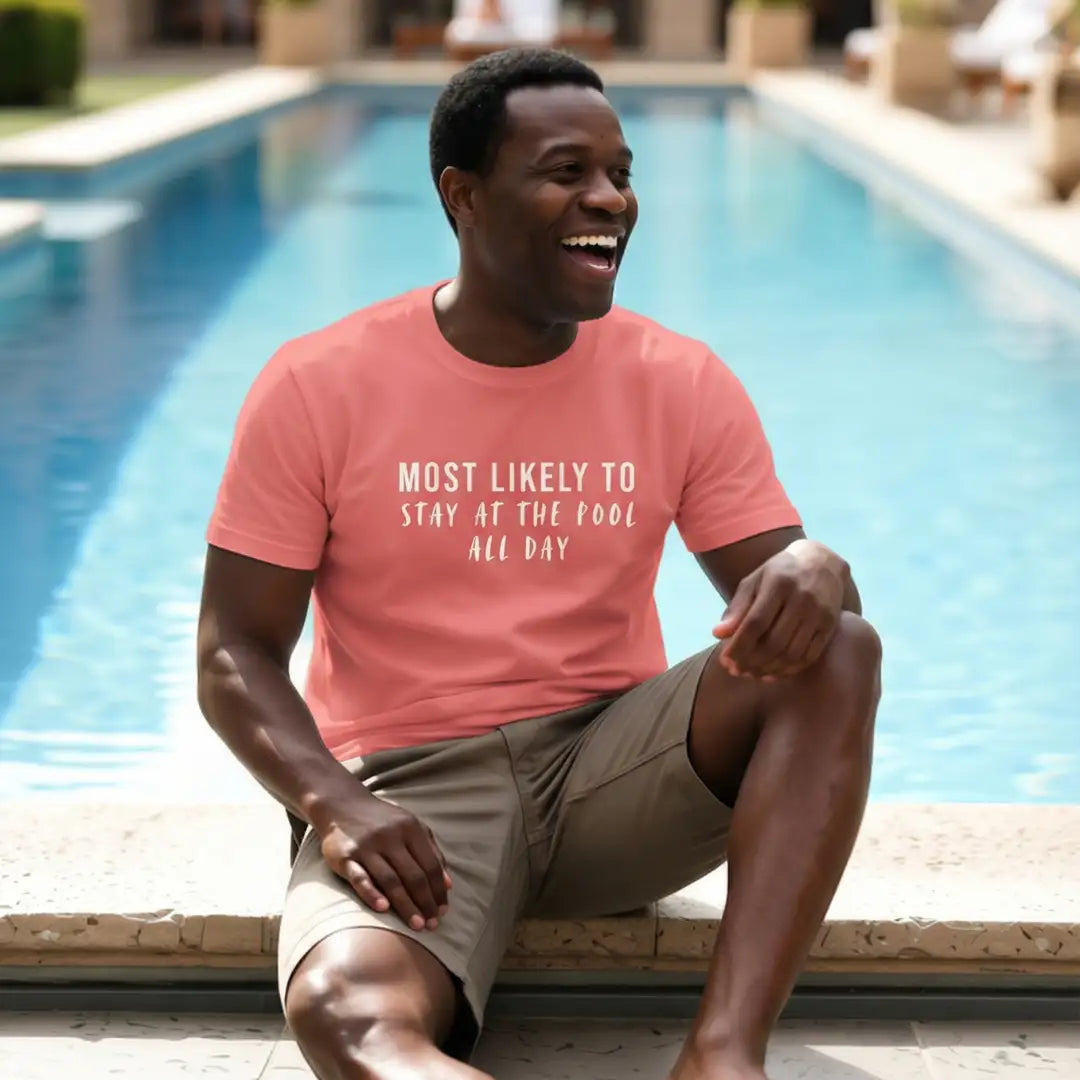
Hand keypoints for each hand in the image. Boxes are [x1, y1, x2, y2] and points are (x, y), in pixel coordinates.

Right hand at [315, 792, 452, 931]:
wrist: (342, 804)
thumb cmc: (383, 821)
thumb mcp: (411, 827)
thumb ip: (431, 852)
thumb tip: (448, 885)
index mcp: (410, 828)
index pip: (431, 865)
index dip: (439, 890)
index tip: (443, 911)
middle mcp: (390, 836)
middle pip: (413, 875)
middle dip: (425, 903)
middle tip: (432, 925)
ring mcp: (367, 846)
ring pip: (391, 880)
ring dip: (406, 906)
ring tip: (417, 925)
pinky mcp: (345, 856)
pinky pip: (360, 878)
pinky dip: (372, 894)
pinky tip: (384, 909)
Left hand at [712, 539, 847, 680]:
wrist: (822, 563)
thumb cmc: (780, 572)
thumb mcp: (754, 581)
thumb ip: (737, 607)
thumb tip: (717, 634)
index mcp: (778, 583)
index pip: (756, 622)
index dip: (739, 645)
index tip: (725, 660)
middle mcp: (802, 598)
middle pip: (774, 642)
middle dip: (752, 661)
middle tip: (737, 671)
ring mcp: (819, 614)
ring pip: (792, 653)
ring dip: (769, 669)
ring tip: (752, 674)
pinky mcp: (830, 626)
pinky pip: (809, 656)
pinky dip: (789, 670)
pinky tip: (773, 673)